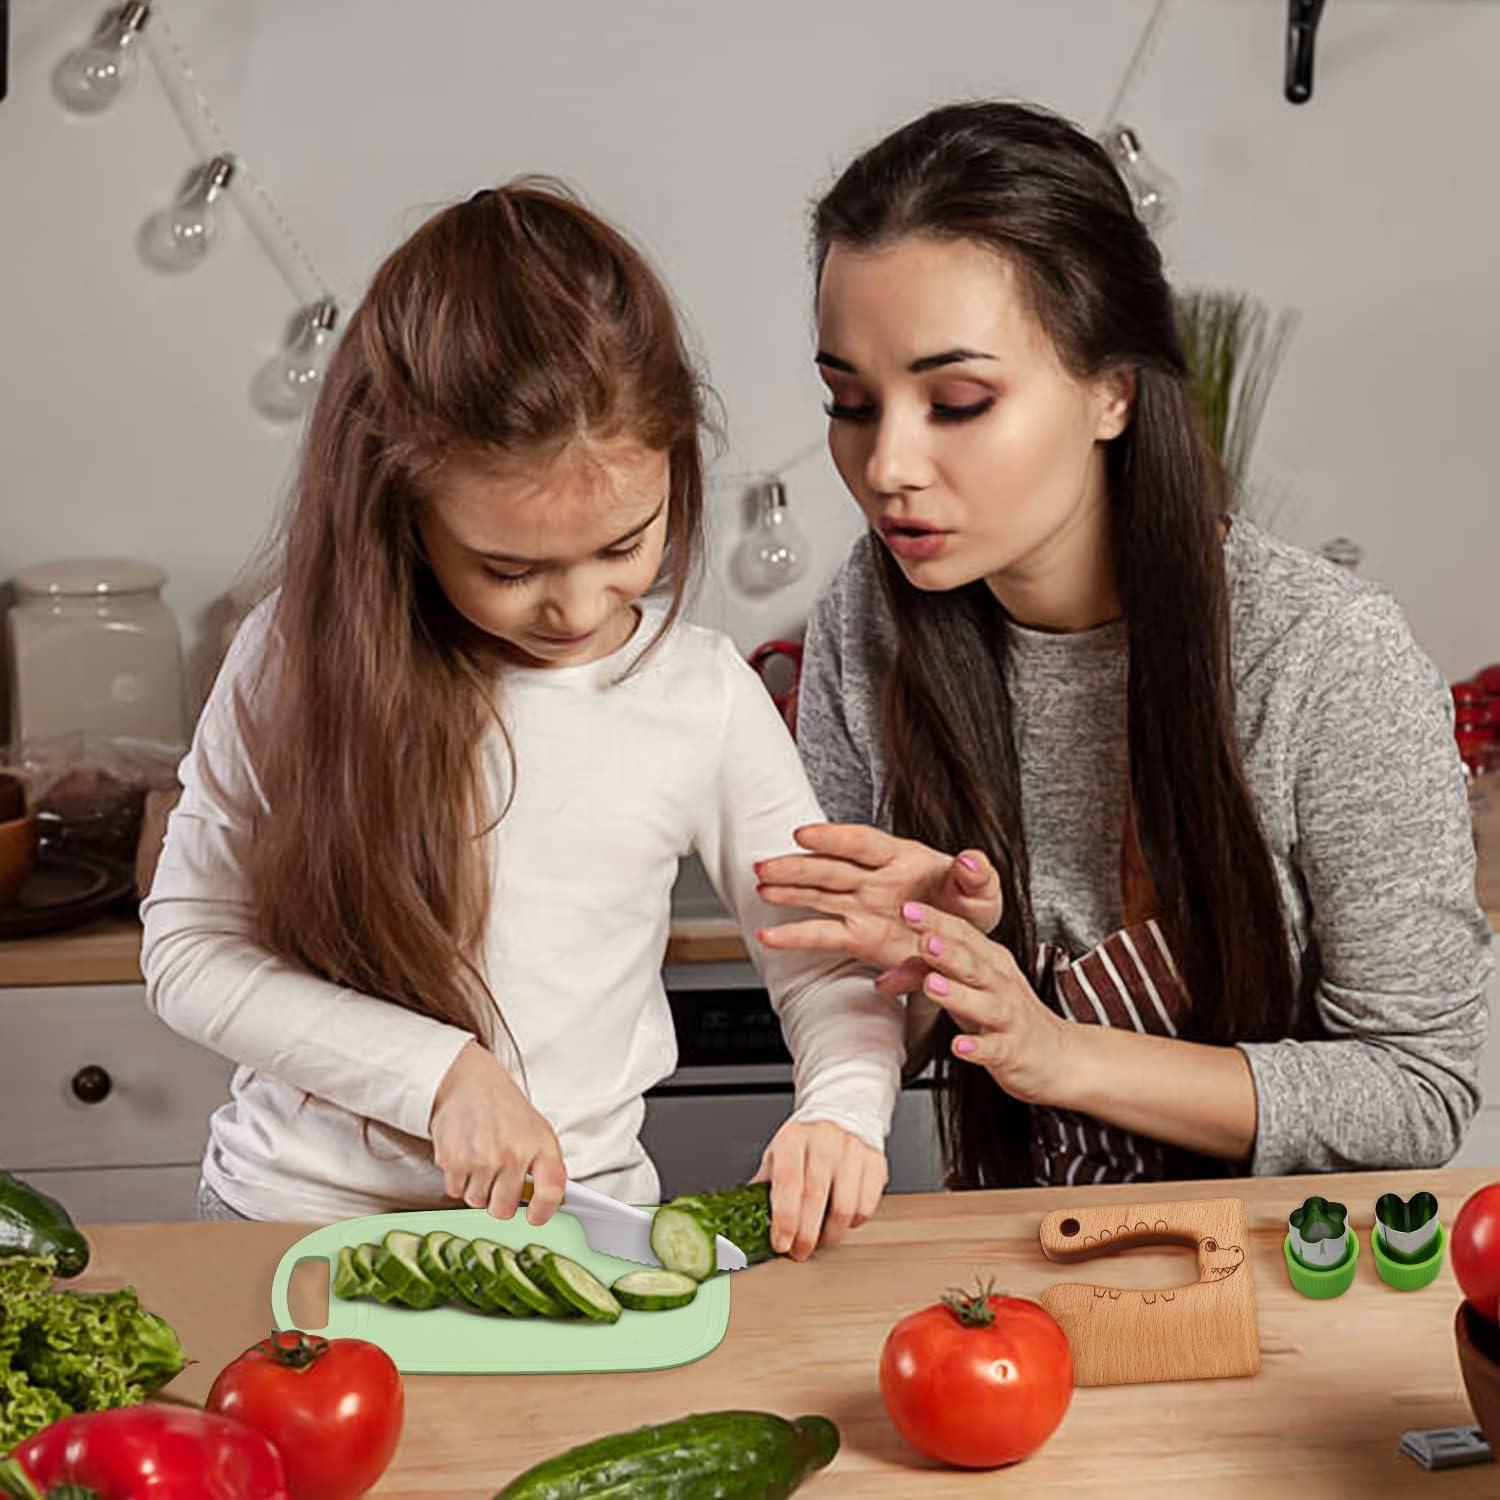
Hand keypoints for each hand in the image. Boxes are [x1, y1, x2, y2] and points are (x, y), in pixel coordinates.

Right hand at [430, 1040, 566, 1225]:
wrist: (468, 1080)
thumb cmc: (504, 1107)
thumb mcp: (536, 1129)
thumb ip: (544, 1166)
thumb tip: (547, 1203)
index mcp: (540, 1144)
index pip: (550, 1191)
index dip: (543, 1211)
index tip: (536, 1217)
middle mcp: (513, 1153)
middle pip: (505, 1209)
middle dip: (500, 1201)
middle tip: (499, 1179)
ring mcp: (482, 1159)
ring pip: (478, 1202)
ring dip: (478, 1188)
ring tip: (481, 1159)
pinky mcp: (453, 1160)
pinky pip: (455, 1192)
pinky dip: (458, 1180)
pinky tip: (465, 1156)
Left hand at [749, 1118, 887, 1261]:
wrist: (839, 1114)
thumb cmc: (804, 1142)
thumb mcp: (777, 1155)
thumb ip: (764, 1187)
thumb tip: (745, 1220)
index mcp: (793, 1139)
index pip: (788, 1183)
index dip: (785, 1219)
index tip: (781, 1243)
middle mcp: (824, 1141)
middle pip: (815, 1198)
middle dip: (806, 1235)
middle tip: (799, 1252)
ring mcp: (852, 1151)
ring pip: (844, 1207)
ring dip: (831, 1234)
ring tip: (821, 1239)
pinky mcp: (874, 1163)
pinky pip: (866, 1206)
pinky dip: (854, 1222)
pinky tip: (842, 1221)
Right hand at [755, 825, 1001, 992]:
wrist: (970, 945)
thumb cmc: (971, 908)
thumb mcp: (985, 892)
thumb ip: (978, 876)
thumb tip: (970, 859)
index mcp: (904, 858)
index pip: (863, 843)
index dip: (833, 837)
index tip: (804, 835)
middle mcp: (875, 879)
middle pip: (830, 867)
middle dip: (797, 866)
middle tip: (765, 866)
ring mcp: (863, 906)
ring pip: (819, 895)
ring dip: (788, 890)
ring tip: (759, 886)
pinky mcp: (859, 937)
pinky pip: (824, 934)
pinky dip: (796, 937)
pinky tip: (770, 937)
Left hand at [761, 900, 1076, 1107]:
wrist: (1056, 1056)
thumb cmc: (1004, 1014)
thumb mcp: (966, 988)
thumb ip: (926, 975)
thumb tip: (882, 976)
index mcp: (989, 961)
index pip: (962, 934)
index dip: (936, 921)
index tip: (907, 910)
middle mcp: (1000, 984)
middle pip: (973, 962)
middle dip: (947, 950)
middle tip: (924, 939)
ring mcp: (1008, 1017)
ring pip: (984, 1003)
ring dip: (958, 993)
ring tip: (933, 985)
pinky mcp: (1012, 1050)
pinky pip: (994, 1048)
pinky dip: (977, 1047)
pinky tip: (959, 1046)